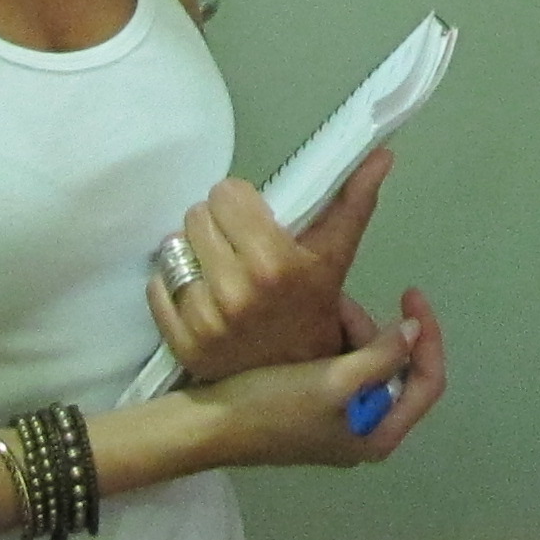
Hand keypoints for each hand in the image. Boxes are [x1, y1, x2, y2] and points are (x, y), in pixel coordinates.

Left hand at [146, 150, 390, 380]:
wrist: (297, 384)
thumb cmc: (314, 312)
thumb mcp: (336, 257)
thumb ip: (353, 202)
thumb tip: (381, 155)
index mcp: (274, 263)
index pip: (226, 195)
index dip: (239, 203)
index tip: (252, 218)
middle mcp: (236, 291)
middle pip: (196, 216)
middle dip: (216, 225)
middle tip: (235, 245)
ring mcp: (204, 320)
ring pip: (174, 247)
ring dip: (194, 253)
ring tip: (217, 268)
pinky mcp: (181, 342)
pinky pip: (158, 285)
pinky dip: (174, 286)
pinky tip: (200, 295)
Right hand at [193, 289, 447, 469]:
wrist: (207, 425)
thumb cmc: (273, 406)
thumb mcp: (334, 380)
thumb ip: (381, 355)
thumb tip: (414, 332)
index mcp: (379, 434)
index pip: (428, 381)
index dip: (428, 337)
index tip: (410, 294)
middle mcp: (365, 430)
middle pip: (395, 370)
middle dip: (374, 331)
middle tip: (340, 304)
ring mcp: (339, 420)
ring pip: (365, 364)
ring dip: (350, 332)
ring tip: (321, 308)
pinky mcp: (314, 407)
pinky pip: (339, 367)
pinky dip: (332, 342)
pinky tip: (311, 322)